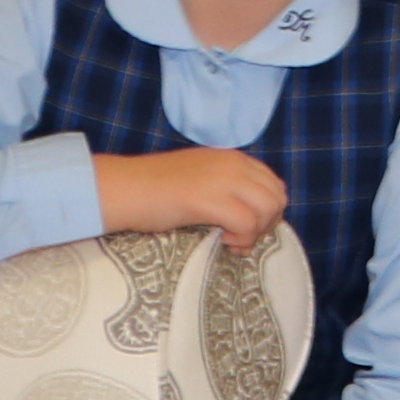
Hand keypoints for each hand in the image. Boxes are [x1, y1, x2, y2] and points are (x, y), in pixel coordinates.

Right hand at [88, 145, 286, 251]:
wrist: (122, 188)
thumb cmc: (153, 188)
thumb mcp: (199, 178)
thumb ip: (225, 187)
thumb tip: (249, 214)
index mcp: (231, 158)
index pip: (272, 183)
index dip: (267, 210)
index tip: (249, 227)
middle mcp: (233, 164)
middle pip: (277, 196)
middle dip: (268, 223)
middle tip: (244, 238)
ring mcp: (222, 180)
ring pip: (269, 208)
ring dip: (257, 231)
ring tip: (233, 241)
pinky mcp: (209, 199)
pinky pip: (247, 223)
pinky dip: (242, 238)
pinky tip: (223, 241)